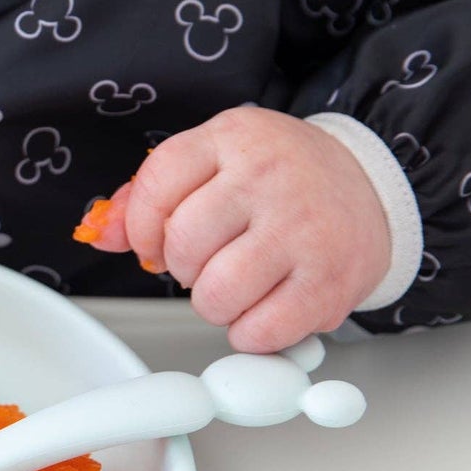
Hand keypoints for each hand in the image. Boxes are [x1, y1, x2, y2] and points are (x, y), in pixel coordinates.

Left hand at [82, 107, 390, 352]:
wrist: (371, 186)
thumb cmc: (281, 178)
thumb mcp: (213, 161)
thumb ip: (149, 194)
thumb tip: (100, 232)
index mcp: (232, 138)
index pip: (156, 186)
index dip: (142, 229)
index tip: (155, 242)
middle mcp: (268, 177)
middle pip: (182, 245)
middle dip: (183, 267)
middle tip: (209, 260)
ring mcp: (303, 229)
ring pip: (215, 294)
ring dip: (214, 303)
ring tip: (237, 283)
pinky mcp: (331, 281)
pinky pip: (259, 331)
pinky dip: (251, 332)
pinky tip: (265, 305)